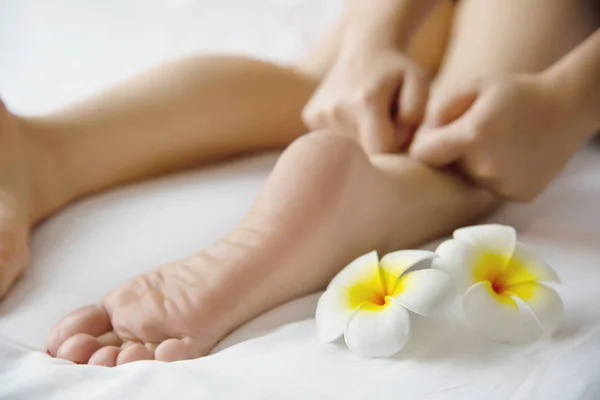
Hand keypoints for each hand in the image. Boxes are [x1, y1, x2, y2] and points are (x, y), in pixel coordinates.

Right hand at [302, 47, 428, 153]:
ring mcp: (319, 114)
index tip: (398, 124)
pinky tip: (352, 113)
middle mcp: (336, 110)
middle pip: (364, 150)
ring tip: (368, 114)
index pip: (382, 149)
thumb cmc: (397, 69)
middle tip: (385, 117)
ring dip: (363, 137)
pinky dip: (346, 132)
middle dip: (379, 141)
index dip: (396, 141)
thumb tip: (396, 142)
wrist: (365, 47)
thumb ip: (417, 111)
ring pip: (348, 147)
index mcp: (365, 102)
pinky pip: (333, 140)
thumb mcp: (419, 81)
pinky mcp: (310, 116)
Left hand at [410, 75, 589, 200]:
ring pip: (469, 180)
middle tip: (474, 135)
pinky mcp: (519, 195)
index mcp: (472, 136)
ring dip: (474, 166)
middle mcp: (486, 166)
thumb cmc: (517, 92)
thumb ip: (440, 107)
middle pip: (447, 168)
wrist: (568, 108)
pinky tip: (511, 157)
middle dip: (451, 154)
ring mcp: (504, 185)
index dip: (424, 143)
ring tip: (497, 144)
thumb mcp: (475, 86)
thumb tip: (420, 134)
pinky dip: (496, 176)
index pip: (422, 154)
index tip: (435, 135)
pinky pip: (492, 188)